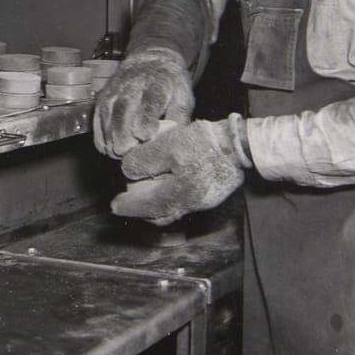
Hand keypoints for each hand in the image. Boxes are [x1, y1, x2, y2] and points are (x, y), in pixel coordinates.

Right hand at [93, 47, 194, 158]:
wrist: (150, 61)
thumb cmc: (170, 85)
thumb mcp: (183, 99)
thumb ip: (178, 121)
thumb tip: (171, 143)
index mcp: (156, 86)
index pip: (148, 106)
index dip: (146, 126)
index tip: (147, 138)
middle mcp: (131, 87)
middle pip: (123, 114)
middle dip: (125, 139)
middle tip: (131, 154)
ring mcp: (114, 92)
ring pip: (107, 118)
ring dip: (112, 141)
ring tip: (121, 155)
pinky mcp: (102, 98)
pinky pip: (97, 122)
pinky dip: (101, 139)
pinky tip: (110, 149)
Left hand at [110, 116, 250, 225]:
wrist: (240, 142)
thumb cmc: (205, 141)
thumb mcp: (169, 144)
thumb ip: (145, 159)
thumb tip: (127, 171)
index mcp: (183, 193)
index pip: (150, 206)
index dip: (130, 206)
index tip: (115, 206)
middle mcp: (194, 203)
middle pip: (161, 213)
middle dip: (142, 209)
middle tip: (125, 201)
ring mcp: (205, 201)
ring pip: (173, 209)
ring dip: (155, 204)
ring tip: (142, 194)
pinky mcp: (212, 194)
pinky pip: (184, 203)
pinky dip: (170, 199)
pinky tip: (164, 187)